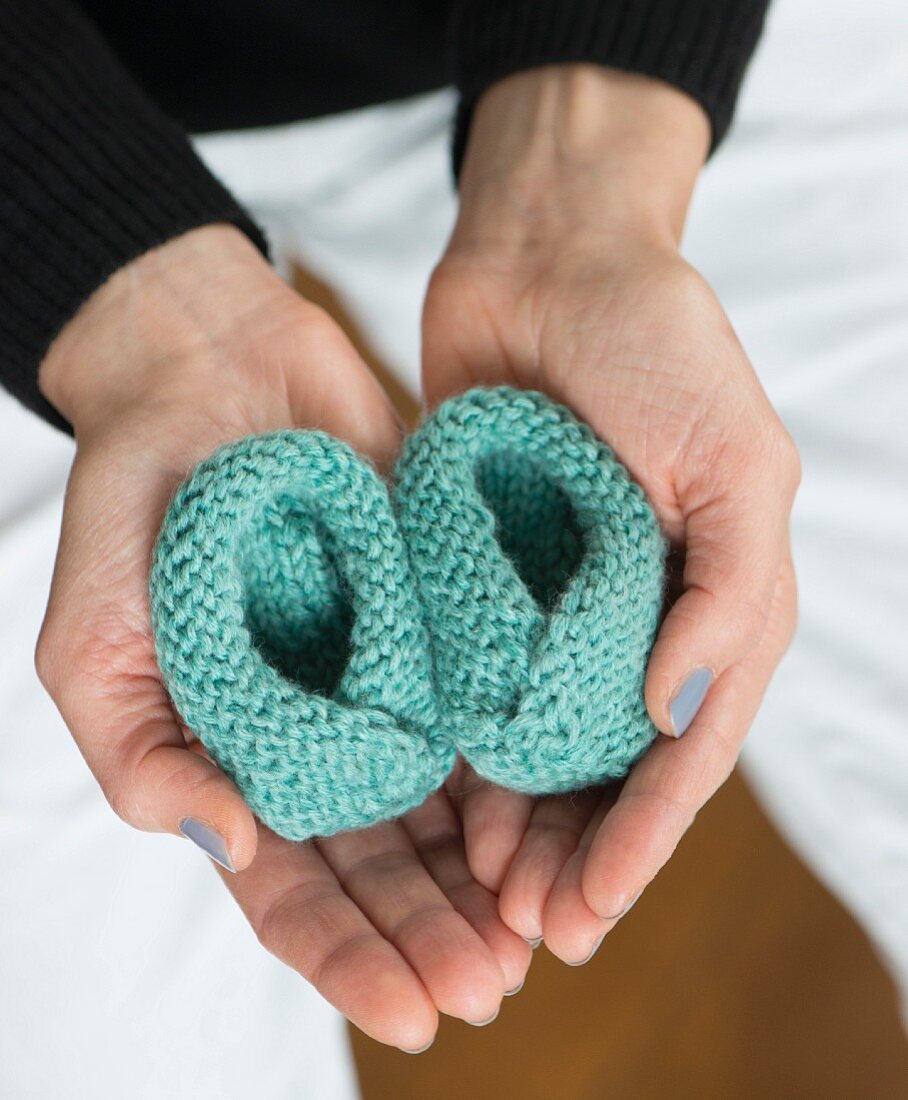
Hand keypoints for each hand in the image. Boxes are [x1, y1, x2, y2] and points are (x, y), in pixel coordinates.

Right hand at [36, 224, 529, 1046]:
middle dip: (432, 935)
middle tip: (488, 988)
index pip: (293, 888)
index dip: (348, 956)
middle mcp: (320, 734)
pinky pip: (483, 709)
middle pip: (383, 866)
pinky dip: (516, 774)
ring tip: (534, 935)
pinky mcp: (438, 623)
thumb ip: (138, 753)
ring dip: (486, 880)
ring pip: (443, 807)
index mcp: (235, 758)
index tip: (411, 1010)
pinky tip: (556, 822)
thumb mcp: (94, 638)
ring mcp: (384, 681)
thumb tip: (230, 843)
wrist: (213, 373)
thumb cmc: (136, 504)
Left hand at [422, 67, 799, 961]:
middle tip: (530, 928)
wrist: (548, 258)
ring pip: (542, 742)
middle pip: (611, 765)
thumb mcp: (734, 458)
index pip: (686, 747)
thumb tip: (673, 717)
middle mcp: (637, 614)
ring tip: (483, 893)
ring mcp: (557, 601)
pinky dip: (467, 745)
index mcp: (713, 598)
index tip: (594, 911)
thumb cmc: (657, 341)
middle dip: (577, 851)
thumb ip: (729, 594)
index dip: (646, 836)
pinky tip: (442, 800)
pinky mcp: (485, 573)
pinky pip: (477, 679)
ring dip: (520, 823)